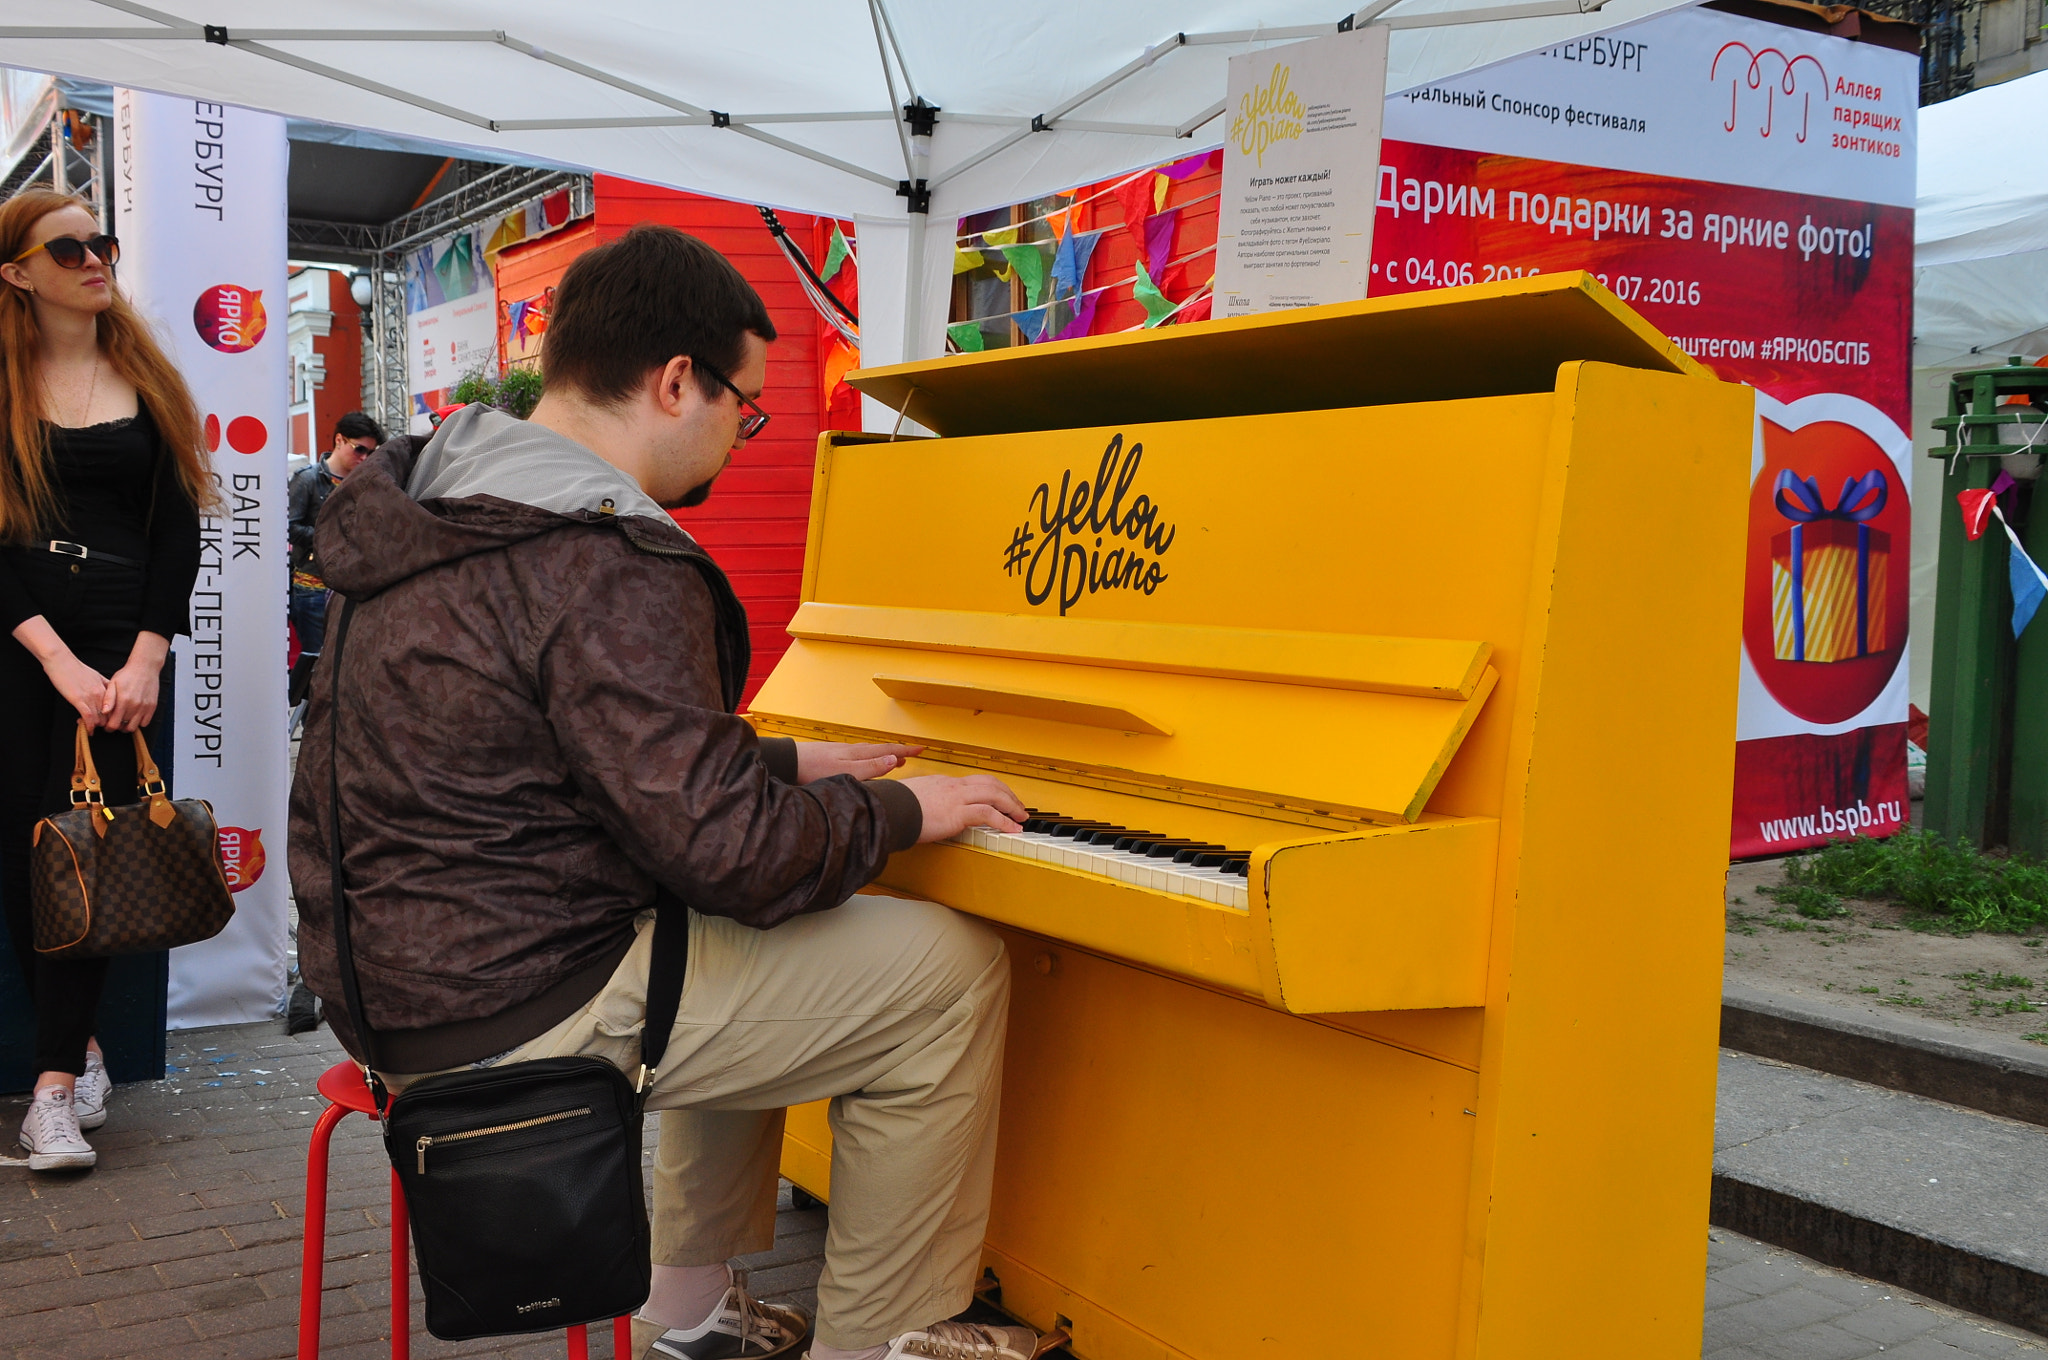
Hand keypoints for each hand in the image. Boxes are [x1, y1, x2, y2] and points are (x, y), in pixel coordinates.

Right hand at [42, 650, 110, 730]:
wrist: (62, 662)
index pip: (117, 707)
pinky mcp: (79, 700)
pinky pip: (88, 718)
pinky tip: (89, 730)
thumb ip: (105, 686)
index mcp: (106, 688)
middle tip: (100, 727)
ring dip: (97, 726)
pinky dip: (89, 726)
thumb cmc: (77, 669)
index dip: (115, 717)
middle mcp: (101, 694)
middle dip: (106, 724)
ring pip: (100, 719)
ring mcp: (90, 697)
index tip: (111, 721)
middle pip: (110, 715)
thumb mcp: (97, 676)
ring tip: (92, 729)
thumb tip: (111, 694)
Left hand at [101, 659, 159, 732]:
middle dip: (118, 727)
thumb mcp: (113, 684)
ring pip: (135, 727)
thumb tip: (104, 712)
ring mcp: (145, 707)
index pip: (114, 724)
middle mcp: (135, 706)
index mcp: (123, 701)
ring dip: (128, 726)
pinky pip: (145, 723)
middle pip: (124, 728)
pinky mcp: (152, 707)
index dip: (108, 727)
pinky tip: (134, 716)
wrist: (145, 667)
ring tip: (124, 719)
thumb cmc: (127, 675)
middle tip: (115, 721)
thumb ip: (108, 699)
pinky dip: (139, 722)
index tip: (107, 725)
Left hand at [794, 740, 924, 783]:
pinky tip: (865, 762)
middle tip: (913, 753)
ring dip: (885, 755)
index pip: (889, 750)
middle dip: (899, 752)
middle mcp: (853, 750)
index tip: (921, 748)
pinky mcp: (834, 756)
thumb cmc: (814, 769)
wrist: (790, 762)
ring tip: (894, 760)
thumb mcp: (847, 772)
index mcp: (859, 754)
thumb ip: (871, 768)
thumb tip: (893, 760)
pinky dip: (870, 758)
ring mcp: (843, 752)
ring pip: (870, 753)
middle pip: (882, 750)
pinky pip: (860, 756)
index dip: (906, 750)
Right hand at [902, 773, 1026, 842]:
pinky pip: (988, 813)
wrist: (887, 809)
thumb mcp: (913, 800)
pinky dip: (1004, 821)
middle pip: (990, 783)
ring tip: (1020, 818)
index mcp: (943, 783)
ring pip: (994, 794)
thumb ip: (925, 803)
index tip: (1001, 797)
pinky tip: (1011, 829)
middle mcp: (953, 786)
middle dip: (1008, 794)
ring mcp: (956, 797)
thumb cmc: (893, 806)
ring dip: (1011, 806)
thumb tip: (927, 812)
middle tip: (1018, 807)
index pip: (975, 781)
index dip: (992, 789)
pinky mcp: (957, 813)